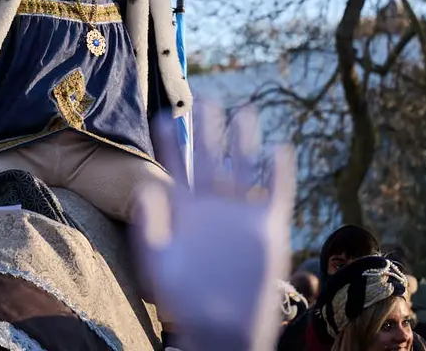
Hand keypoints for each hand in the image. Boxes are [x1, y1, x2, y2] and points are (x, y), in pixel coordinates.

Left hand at [132, 97, 293, 350]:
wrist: (220, 326)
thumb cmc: (184, 301)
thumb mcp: (158, 262)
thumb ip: (151, 226)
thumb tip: (145, 189)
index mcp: (184, 210)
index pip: (175, 166)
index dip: (169, 142)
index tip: (161, 116)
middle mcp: (213, 207)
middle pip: (210, 158)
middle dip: (207, 129)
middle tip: (204, 98)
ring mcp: (240, 215)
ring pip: (243, 168)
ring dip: (245, 142)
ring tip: (245, 110)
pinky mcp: (266, 228)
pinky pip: (275, 193)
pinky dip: (278, 172)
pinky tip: (280, 148)